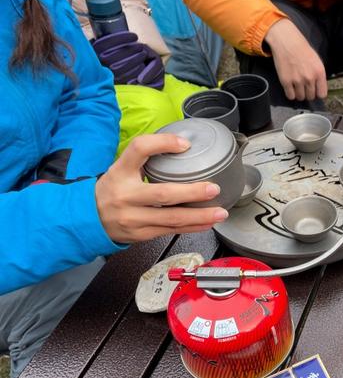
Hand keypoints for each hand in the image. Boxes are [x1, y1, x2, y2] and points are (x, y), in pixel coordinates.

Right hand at [95, 134, 228, 243]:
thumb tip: (182, 145)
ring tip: (220, 212)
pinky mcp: (140, 234)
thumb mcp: (121, 168)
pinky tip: (206, 223)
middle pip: (163, 194)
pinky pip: (170, 230)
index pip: (139, 149)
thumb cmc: (112, 190)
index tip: (185, 144)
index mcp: (120, 171)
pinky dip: (191, 227)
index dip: (163, 143)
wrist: (87, 219)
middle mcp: (126, 195)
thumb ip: (145, 159)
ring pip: (171, 218)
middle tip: (214, 189)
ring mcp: (133, 218)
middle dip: (192, 193)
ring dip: (199, 216)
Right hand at [265, 19, 327, 101]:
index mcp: (319, 72)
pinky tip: (290, 87)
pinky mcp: (286, 81)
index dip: (318, 93)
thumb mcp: (317, 61)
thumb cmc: (302, 49)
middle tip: (303, 86)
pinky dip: (290, 94)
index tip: (314, 91)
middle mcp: (310, 78)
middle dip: (307, 93)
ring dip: (299, 94)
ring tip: (296, 86)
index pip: (322, 94)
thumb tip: (319, 89)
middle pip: (310, 97)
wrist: (287, 42)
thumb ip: (319, 76)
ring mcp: (297, 80)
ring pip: (300, 98)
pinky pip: (290, 96)